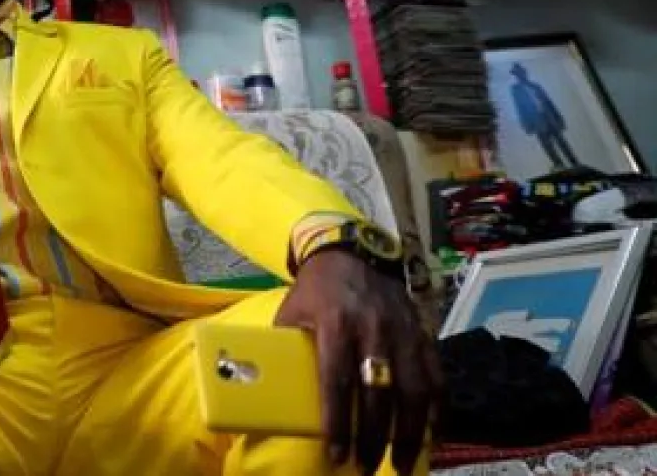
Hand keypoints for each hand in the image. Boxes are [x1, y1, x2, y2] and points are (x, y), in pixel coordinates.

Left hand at [275, 250, 440, 475]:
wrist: (351, 253)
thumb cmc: (315, 291)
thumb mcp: (292, 313)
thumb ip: (288, 350)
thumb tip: (270, 394)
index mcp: (335, 325)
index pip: (338, 382)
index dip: (339, 423)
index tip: (337, 455)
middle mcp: (374, 330)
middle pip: (379, 394)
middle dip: (373, 437)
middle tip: (366, 467)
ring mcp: (403, 332)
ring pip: (415, 391)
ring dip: (410, 433)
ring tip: (400, 464)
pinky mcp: (423, 334)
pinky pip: (437, 377)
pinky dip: (437, 411)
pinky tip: (431, 437)